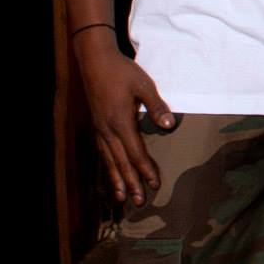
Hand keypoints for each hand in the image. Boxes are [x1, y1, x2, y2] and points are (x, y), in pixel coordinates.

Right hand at [75, 29, 173, 206]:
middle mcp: (107, 129)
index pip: (136, 152)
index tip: (154, 184)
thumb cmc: (122, 71)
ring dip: (116, 180)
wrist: (94, 60)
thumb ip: (156, 106)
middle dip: (130, 183)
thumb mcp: (143, 85)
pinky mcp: (96, 126)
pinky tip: (111, 175)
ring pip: (108, 160)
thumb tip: (169, 126)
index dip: (145, 170)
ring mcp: (99, 129)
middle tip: (138, 202)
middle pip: (120, 162)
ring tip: (121, 198)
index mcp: (120, 121)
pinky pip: (102, 152)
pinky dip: (107, 167)